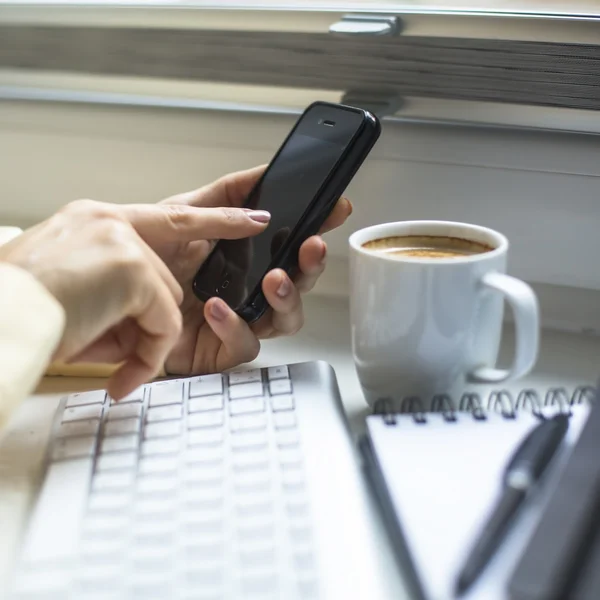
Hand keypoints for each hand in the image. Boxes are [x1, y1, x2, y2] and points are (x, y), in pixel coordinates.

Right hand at [0, 199, 269, 396]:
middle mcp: (108, 221)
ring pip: (167, 300)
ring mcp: (121, 240)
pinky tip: (118, 369)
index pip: (169, 216)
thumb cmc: (22, 314)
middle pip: (168, 272)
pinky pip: (163, 323)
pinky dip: (146, 355)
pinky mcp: (130, 267)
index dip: (215, 218)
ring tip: (100, 352)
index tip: (252, 218)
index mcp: (94, 222)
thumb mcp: (76, 297)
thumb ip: (120, 294)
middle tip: (120, 325)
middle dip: (154, 313)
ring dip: (142, 338)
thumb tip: (152, 318)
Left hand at [126, 166, 352, 374]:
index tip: (335, 209)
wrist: (105, 293)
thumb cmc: (143, 256)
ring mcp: (237, 320)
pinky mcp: (219, 351)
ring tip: (274, 280)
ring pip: (284, 319)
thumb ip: (222, 201)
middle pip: (297, 283)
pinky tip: (219, 307)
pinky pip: (244, 344)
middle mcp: (246, 289)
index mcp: (243, 257)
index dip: (316, 226)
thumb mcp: (180, 214)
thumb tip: (263, 197)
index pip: (289, 243)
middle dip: (310, 266)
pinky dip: (236, 326)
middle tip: (310, 248)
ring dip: (286, 299)